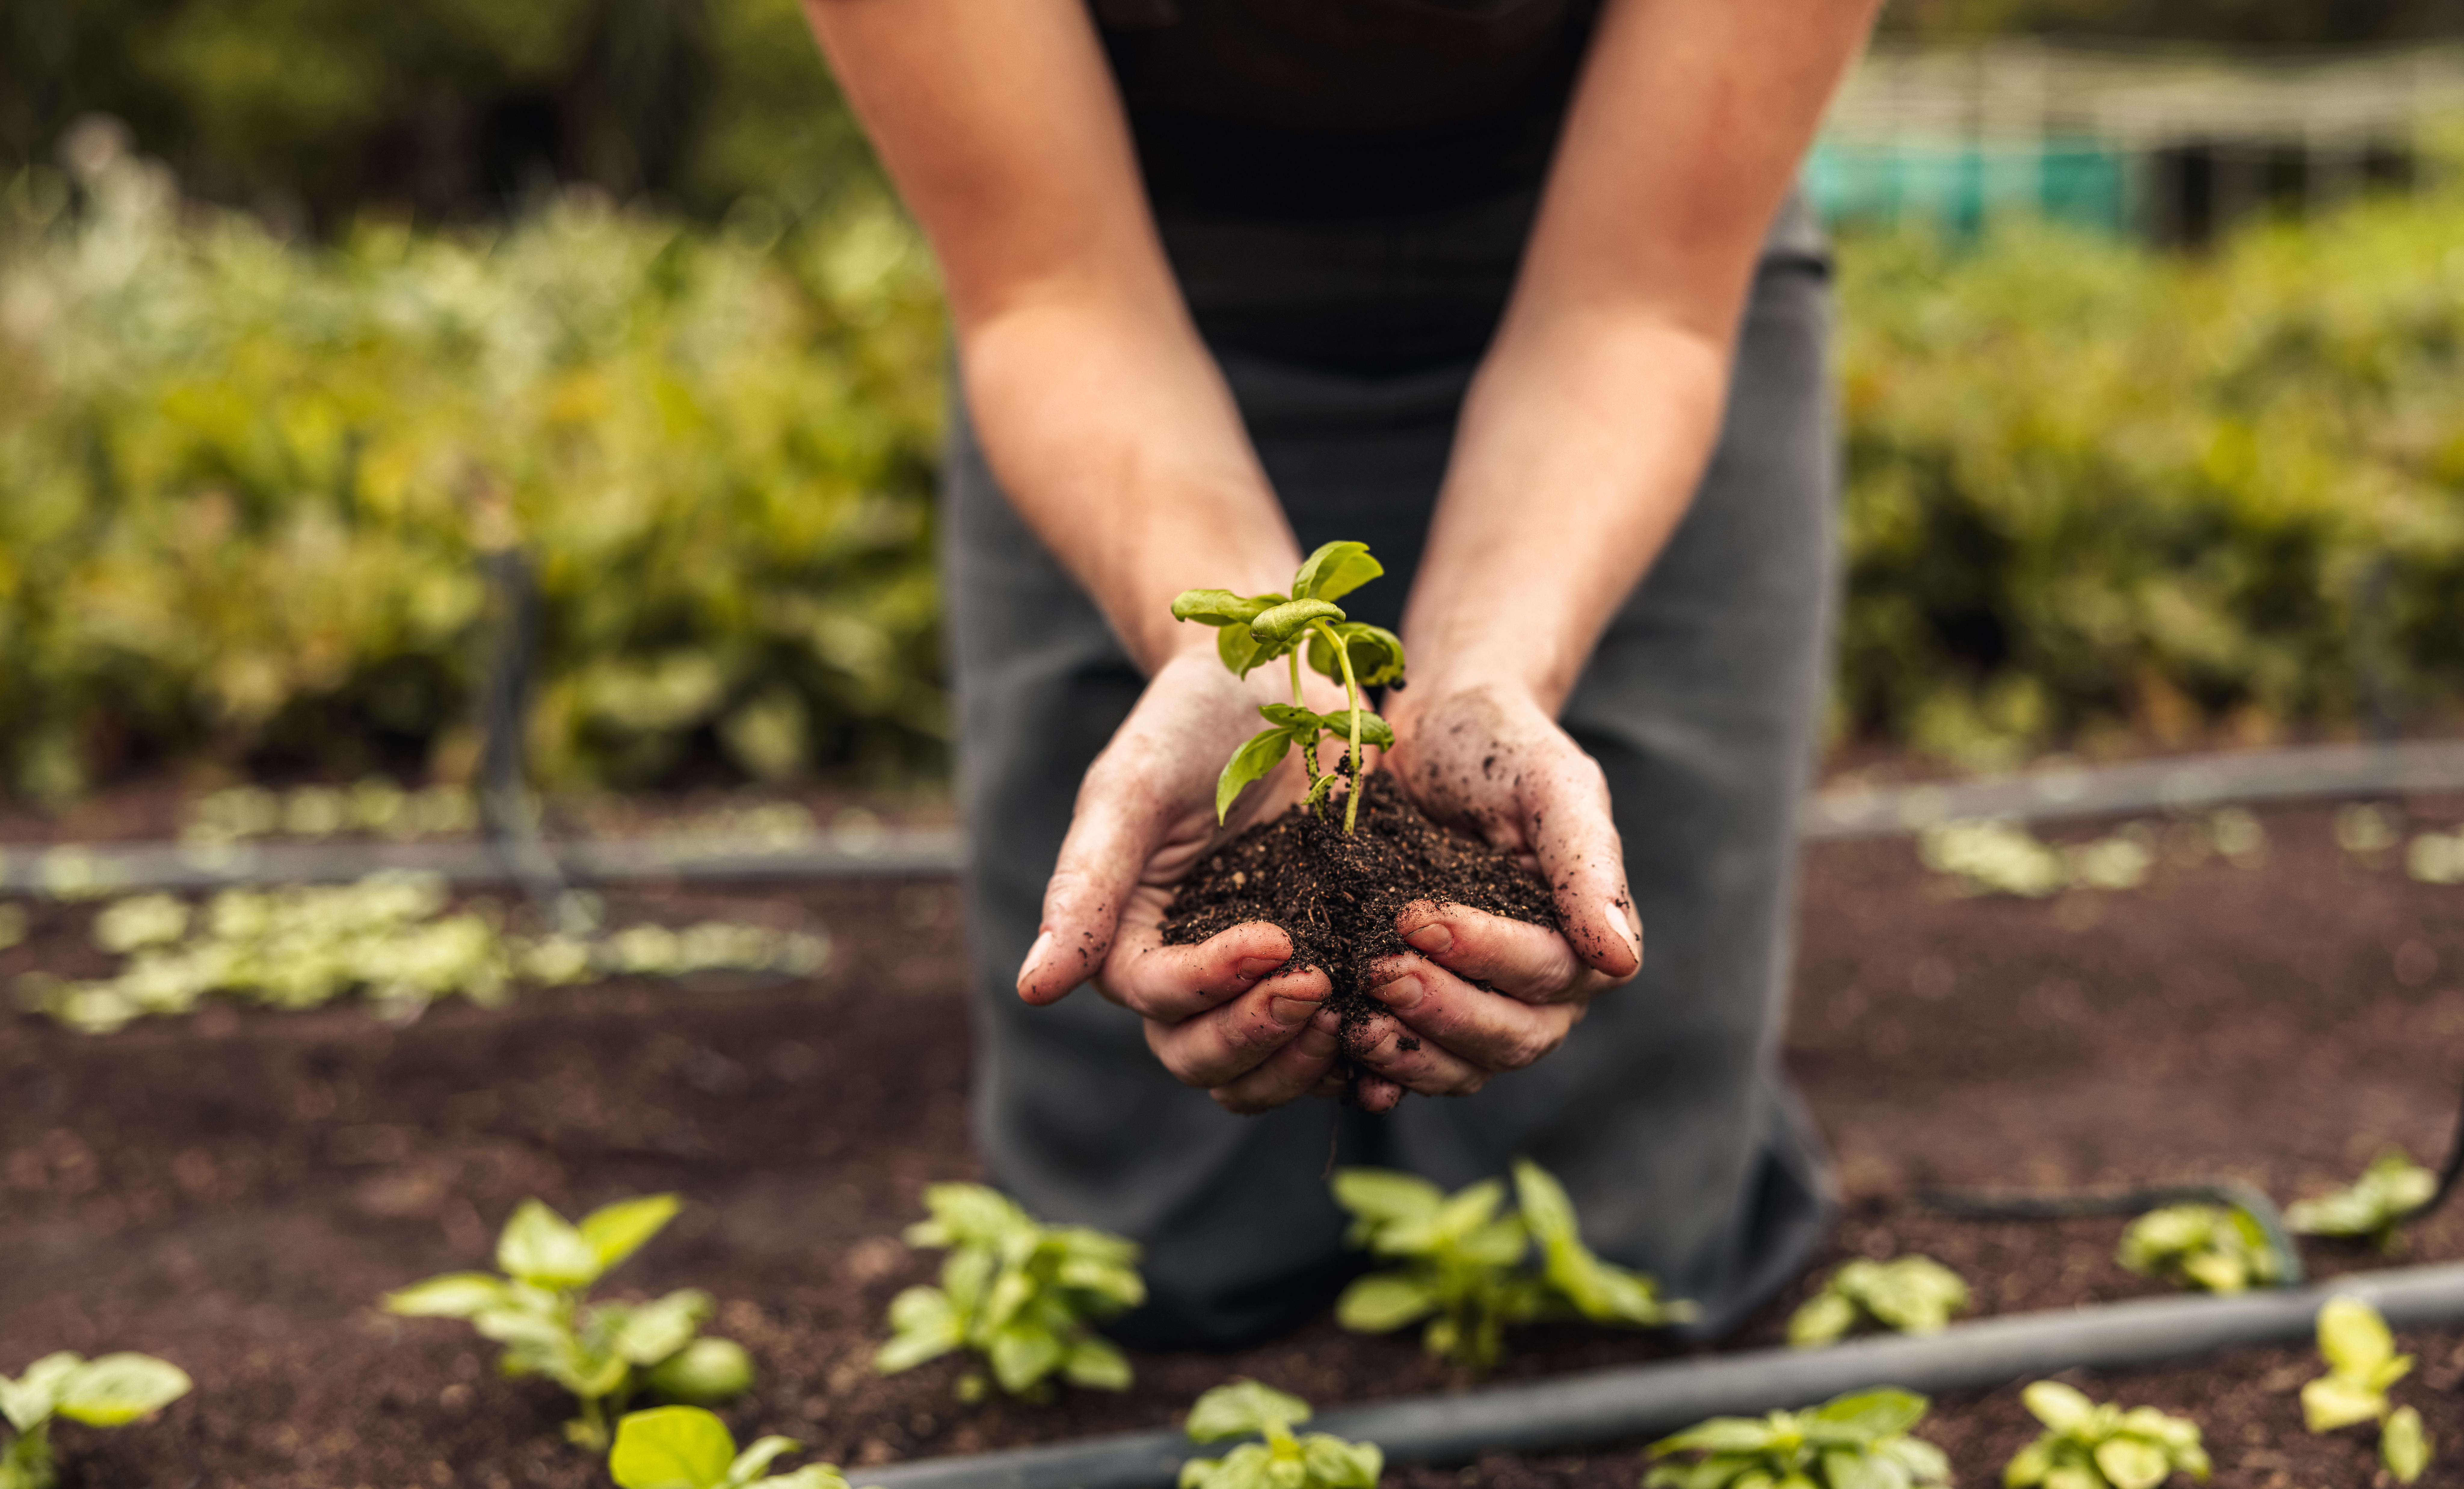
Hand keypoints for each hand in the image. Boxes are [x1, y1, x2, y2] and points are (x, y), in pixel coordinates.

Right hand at [1014, 649, 1356, 1113]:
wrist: (1281, 681)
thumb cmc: (1190, 720)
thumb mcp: (1131, 787)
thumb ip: (1085, 886)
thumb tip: (1032, 989)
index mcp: (1134, 934)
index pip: (1158, 997)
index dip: (1209, 987)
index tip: (1274, 942)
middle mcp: (1194, 969)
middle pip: (1202, 1056)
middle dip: (1256, 1037)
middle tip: (1317, 988)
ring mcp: (1263, 976)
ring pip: (1264, 1071)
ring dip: (1304, 1064)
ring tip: (1353, 1013)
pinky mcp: (1330, 964)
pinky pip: (1336, 1046)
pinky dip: (1360, 1057)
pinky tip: (1397, 1042)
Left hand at [1351, 677, 1642, 1106]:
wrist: (1427, 734)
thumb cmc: (1497, 747)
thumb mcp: (1550, 782)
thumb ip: (1587, 863)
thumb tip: (1620, 959)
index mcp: (1587, 935)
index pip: (1551, 972)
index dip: (1488, 956)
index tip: (1418, 918)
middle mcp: (1545, 986)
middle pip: (1513, 1035)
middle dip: (1443, 1010)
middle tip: (1379, 970)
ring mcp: (1486, 1002)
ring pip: (1467, 1065)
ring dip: (1412, 1054)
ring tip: (1354, 1023)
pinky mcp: (1427, 1008)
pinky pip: (1418, 1065)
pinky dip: (1384, 1074)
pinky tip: (1346, 1065)